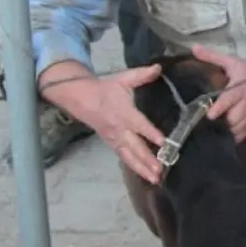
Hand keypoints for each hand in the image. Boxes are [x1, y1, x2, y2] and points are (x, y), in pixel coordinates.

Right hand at [73, 65, 166, 184]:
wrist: (82, 99)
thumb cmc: (106, 89)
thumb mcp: (123, 79)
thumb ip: (142, 75)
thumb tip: (158, 67)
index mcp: (124, 113)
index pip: (139, 125)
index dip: (151, 133)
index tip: (163, 143)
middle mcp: (120, 129)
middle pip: (134, 147)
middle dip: (147, 160)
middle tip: (160, 170)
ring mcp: (115, 139)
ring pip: (129, 157)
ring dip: (142, 168)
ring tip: (156, 179)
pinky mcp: (112, 145)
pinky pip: (124, 158)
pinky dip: (135, 168)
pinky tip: (146, 176)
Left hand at [193, 45, 245, 142]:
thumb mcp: (234, 63)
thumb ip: (212, 57)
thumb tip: (193, 48)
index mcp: (239, 90)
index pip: (228, 101)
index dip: (218, 108)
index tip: (209, 114)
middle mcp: (244, 106)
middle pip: (231, 120)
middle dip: (218, 124)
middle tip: (201, 126)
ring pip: (235, 131)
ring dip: (223, 133)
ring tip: (209, 134)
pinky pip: (239, 138)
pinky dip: (230, 140)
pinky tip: (219, 140)